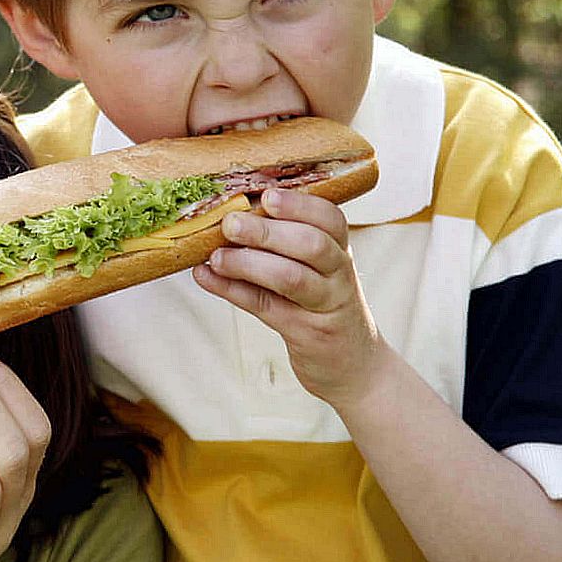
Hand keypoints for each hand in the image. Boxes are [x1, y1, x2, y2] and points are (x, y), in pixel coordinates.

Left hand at [194, 187, 391, 409]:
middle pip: (311, 245)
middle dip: (268, 232)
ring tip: (215, 257)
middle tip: (230, 223)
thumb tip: (229, 217)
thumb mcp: (317, 272)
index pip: (330, 218)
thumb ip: (285, 247)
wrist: (354, 366)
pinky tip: (206, 278)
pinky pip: (266, 308)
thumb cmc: (323, 307)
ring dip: (248, 263)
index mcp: (340, 251)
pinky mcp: (307, 334)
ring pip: (291, 278)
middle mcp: (339, 274)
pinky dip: (232, 291)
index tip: (267, 195)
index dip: (299, 205)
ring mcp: (326, 305)